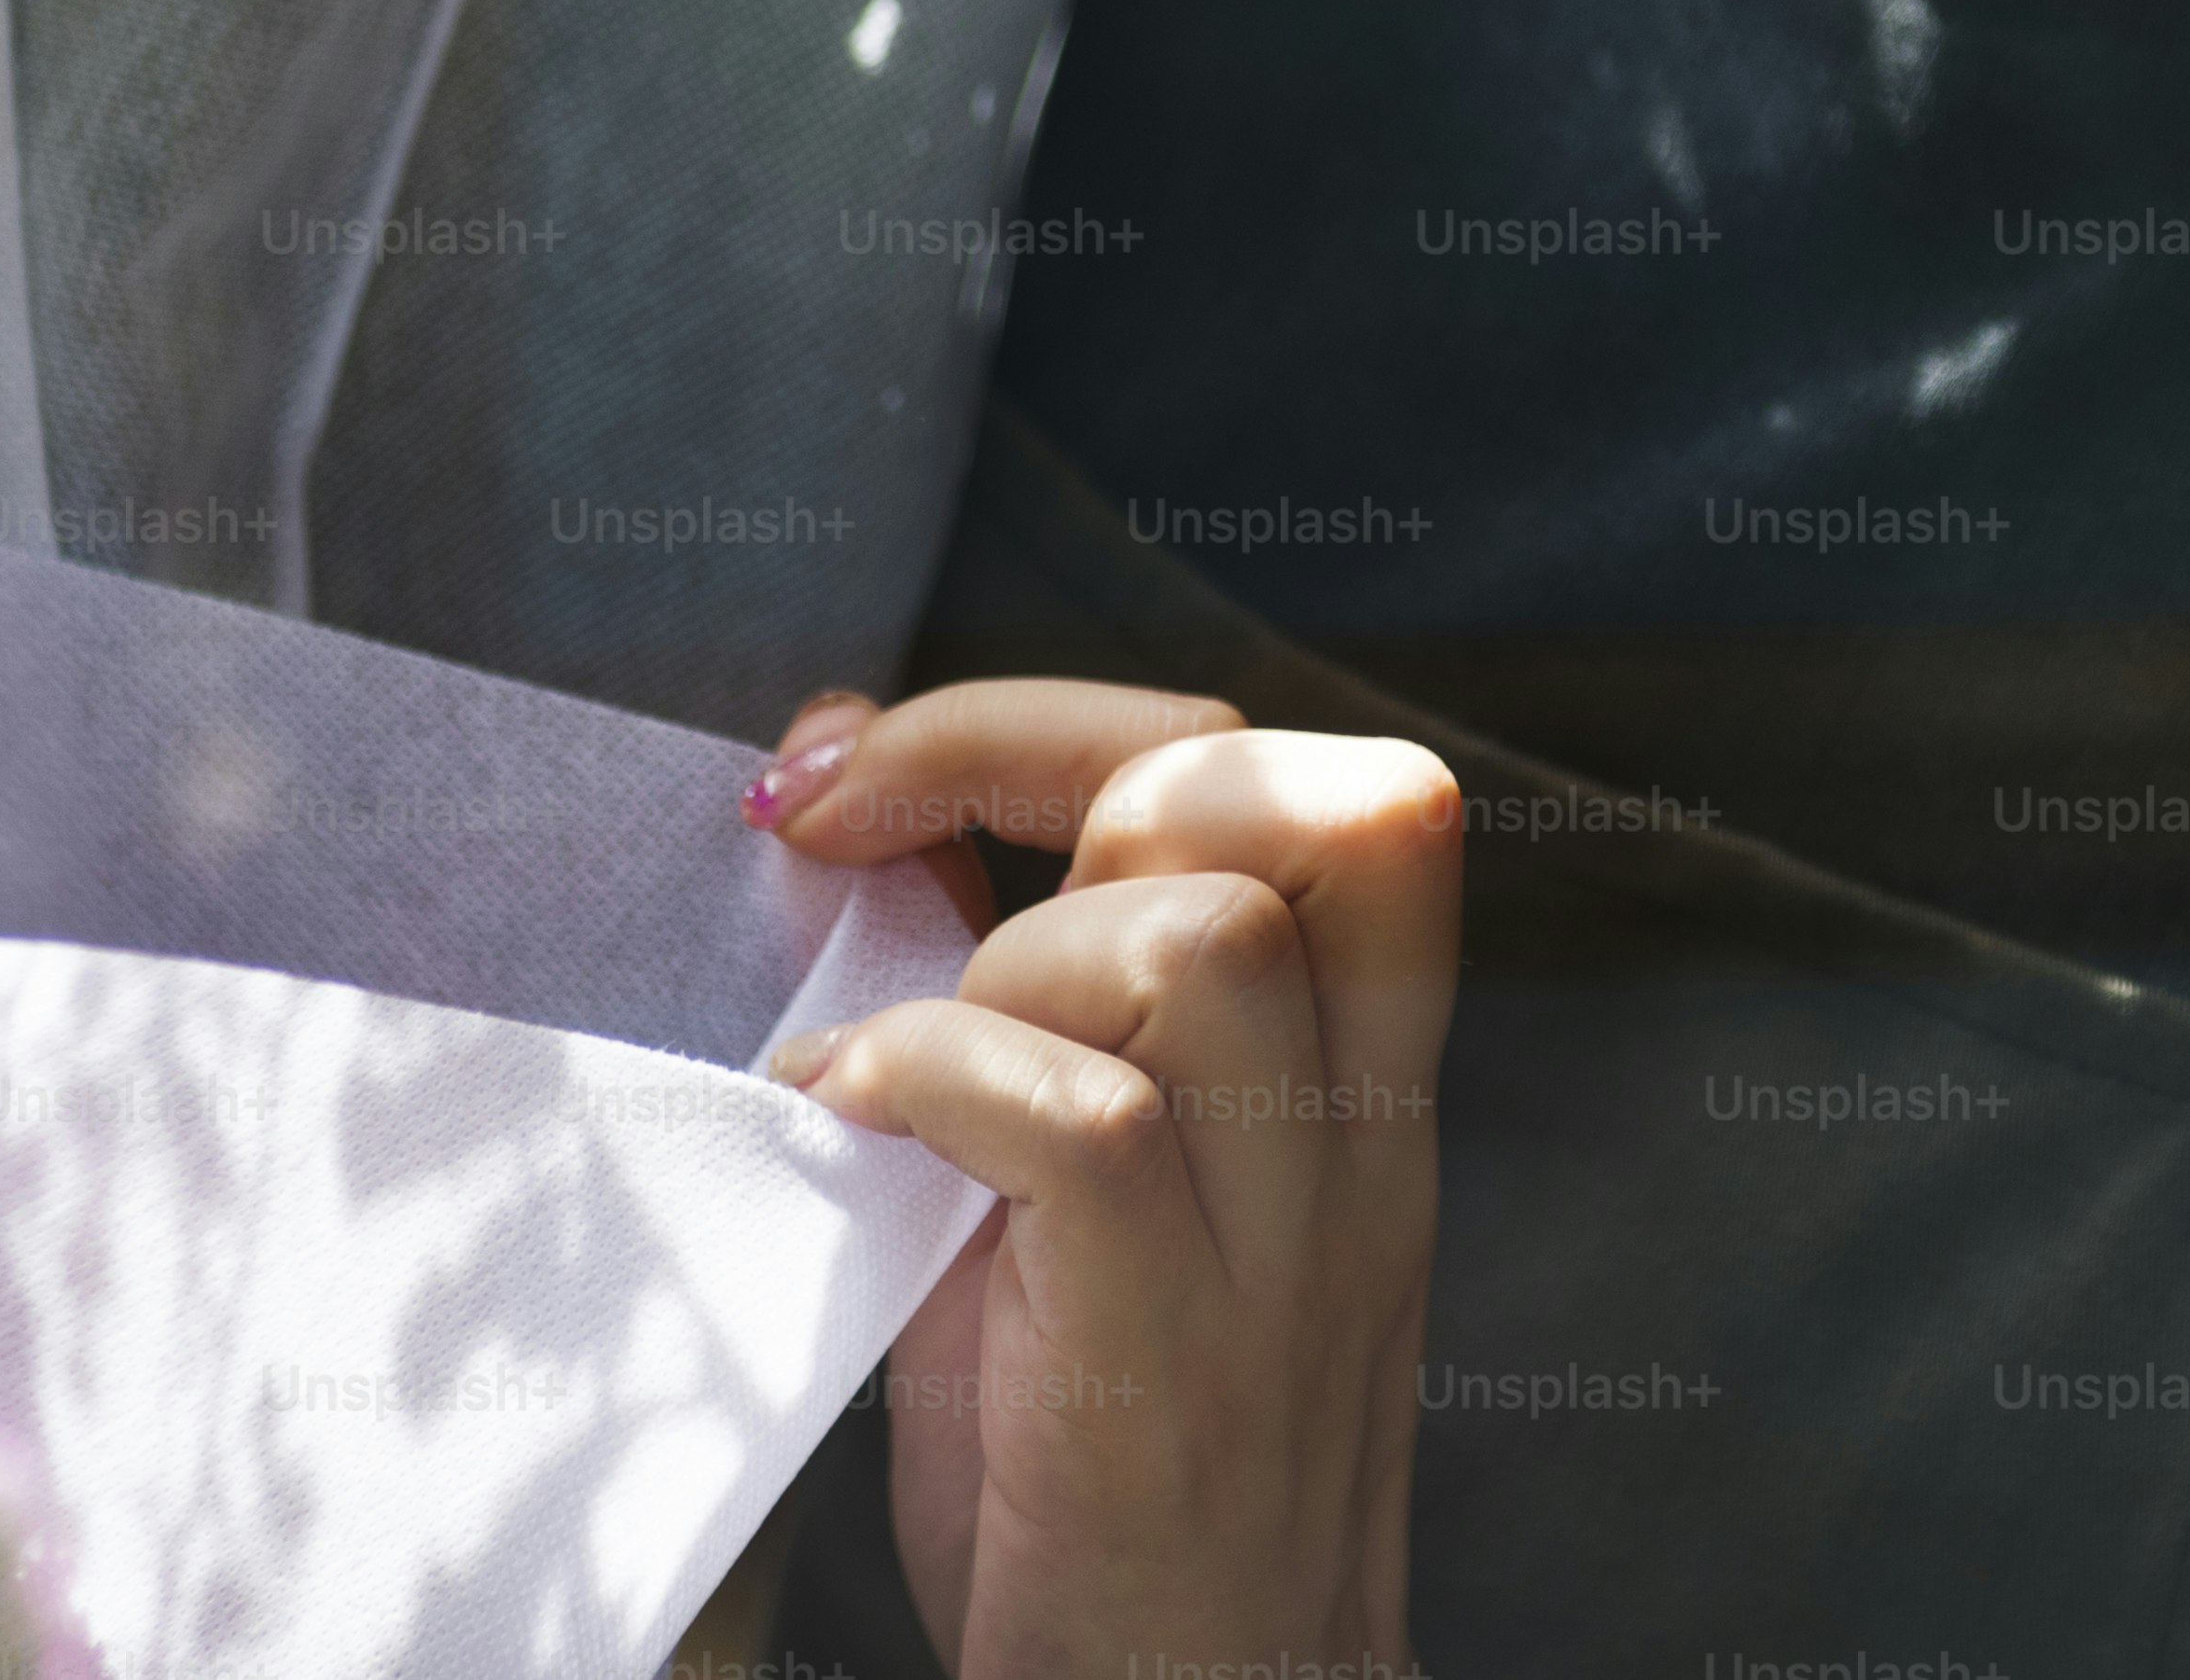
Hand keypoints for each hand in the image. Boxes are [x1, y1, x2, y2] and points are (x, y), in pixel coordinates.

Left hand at [745, 679, 1458, 1679]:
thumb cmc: (1100, 1468)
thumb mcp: (1076, 1197)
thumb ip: (1014, 996)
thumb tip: (854, 792)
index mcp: (1347, 1087)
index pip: (1320, 786)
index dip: (1077, 721)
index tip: (873, 776)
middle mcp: (1349, 1147)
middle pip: (1292, 801)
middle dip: (1033, 753)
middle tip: (859, 843)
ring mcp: (1279, 1260)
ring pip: (1203, 943)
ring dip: (997, 958)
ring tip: (888, 1064)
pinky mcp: (1175, 1370)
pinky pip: (1089, 1128)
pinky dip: (928, 1083)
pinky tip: (840, 1131)